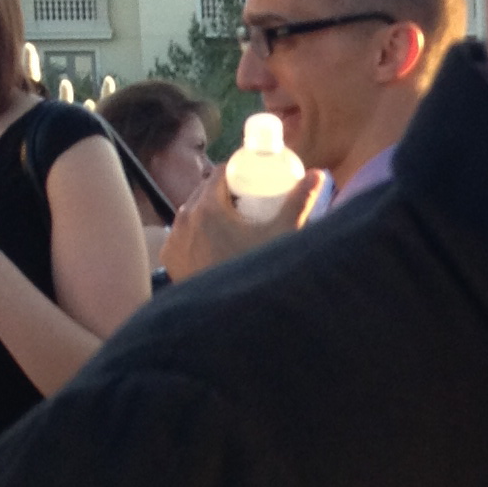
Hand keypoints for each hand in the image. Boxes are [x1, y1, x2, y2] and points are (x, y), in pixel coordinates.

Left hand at [161, 167, 324, 278]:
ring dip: (207, 210)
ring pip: (191, 213)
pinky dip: (194, 232)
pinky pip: (181, 235)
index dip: (238, 172)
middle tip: (248, 201)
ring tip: (231, 220)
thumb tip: (317, 174)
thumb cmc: (259, 269)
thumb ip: (299, 202)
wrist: (233, 314)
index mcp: (208, 207)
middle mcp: (184, 219)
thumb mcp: (284, 233)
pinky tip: (209, 237)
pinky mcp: (169, 259)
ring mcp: (174, 240)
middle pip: (204, 192)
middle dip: (223, 191)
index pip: (219, 173)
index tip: (253, 179)